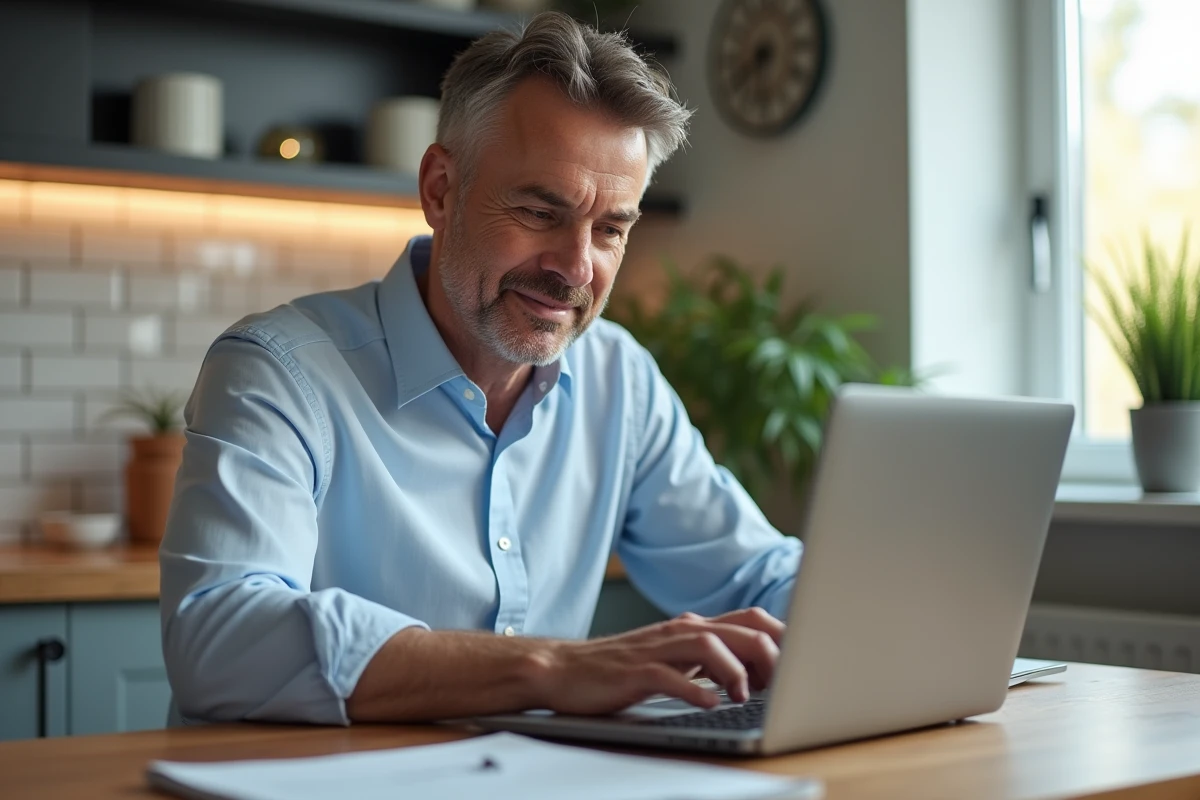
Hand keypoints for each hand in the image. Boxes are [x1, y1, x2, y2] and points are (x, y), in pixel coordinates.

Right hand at [532, 607, 783, 715]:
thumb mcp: (674, 658)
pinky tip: (710, 702)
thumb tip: (759, 671)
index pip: (751, 619)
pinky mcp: (634, 672)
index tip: (804, 662)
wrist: (563, 669)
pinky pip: (669, 676)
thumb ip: (711, 658)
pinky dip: (694, 688)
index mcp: (693, 627)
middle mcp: (679, 631)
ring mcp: (656, 649)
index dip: (783, 637)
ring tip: (744, 696)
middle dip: (769, 654)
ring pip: (708, 645)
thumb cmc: (622, 668)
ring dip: (734, 670)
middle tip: (782, 684)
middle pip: (738, 629)